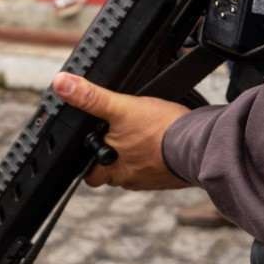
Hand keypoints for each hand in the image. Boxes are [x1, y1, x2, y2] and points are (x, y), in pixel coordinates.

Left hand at [52, 73, 190, 190]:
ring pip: (133, 169)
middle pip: (110, 172)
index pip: (88, 171)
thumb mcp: (121, 108)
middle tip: (116, 136)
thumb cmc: (162, 130)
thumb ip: (91, 98)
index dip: (86, 158)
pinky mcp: (171, 175)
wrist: (201, 144)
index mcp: (113, 169)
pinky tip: (161, 142)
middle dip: (111, 156)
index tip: (89, 144)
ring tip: (141, 135)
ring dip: (134, 156)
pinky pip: (156, 169)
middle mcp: (130, 179)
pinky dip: (156, 157)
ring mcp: (151, 179)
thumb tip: (62, 84)